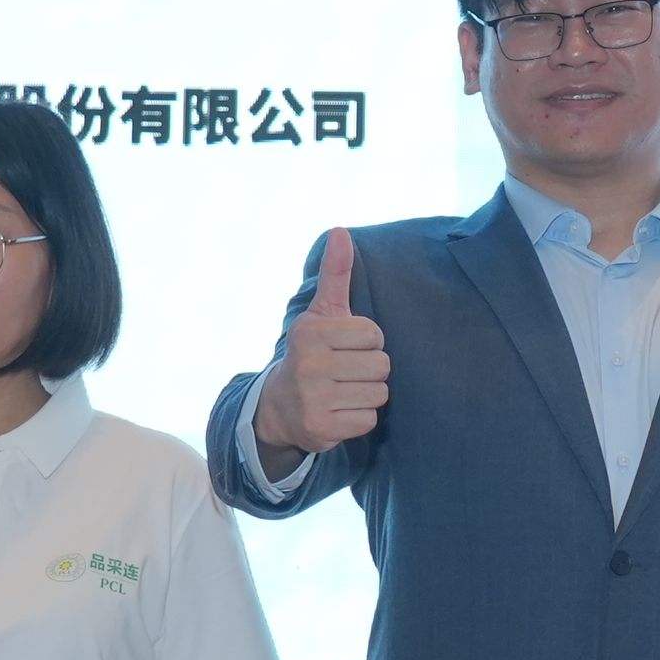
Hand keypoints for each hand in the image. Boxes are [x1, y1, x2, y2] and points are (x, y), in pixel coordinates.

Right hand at [253, 228, 392, 456]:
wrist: (278, 407)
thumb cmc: (311, 353)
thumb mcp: (321, 313)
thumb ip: (335, 275)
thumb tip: (340, 231)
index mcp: (311, 332)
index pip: (375, 335)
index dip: (368, 343)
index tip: (345, 348)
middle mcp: (308, 364)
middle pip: (381, 365)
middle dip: (370, 370)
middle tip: (344, 373)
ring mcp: (313, 399)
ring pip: (378, 394)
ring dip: (367, 395)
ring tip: (342, 391)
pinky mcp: (321, 428)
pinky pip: (368, 420)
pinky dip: (359, 419)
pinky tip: (339, 412)